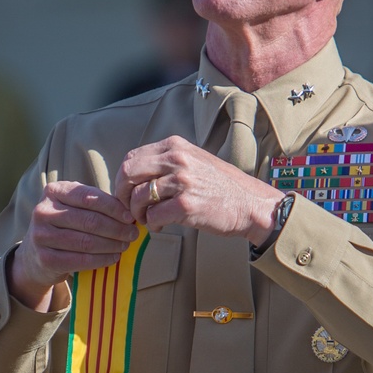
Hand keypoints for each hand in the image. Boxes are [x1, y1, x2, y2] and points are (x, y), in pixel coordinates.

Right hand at [9, 182, 138, 310]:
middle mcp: (43, 211)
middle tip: (132, 234)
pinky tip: (113, 257)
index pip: (88, 197)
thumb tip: (129, 212)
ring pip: (86, 241)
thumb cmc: (63, 225)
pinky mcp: (45, 259)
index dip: (113, 207)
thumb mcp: (73, 207)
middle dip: (116, 228)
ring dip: (111, 245)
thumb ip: (95, 204)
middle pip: (89, 221)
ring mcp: (41, 236)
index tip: (130, 217)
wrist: (35, 254)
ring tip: (125, 245)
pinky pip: (80, 260)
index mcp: (53, 192)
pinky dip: (101, 259)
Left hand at [115, 136, 281, 245]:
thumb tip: (134, 176)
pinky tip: (160, 226)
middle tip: (129, 208)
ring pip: (138, 197)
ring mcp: (182, 182)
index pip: (132, 158)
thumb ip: (166, 162)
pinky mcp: (186, 205)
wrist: (250, 204)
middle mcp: (177, 159)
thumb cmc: (221, 186)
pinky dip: (151, 225)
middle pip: (128, 174)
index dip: (122, 179)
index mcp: (175, 146)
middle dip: (122, 195)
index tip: (126, 193)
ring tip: (148, 219)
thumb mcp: (194, 160)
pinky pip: (153, 216)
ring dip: (138, 213)